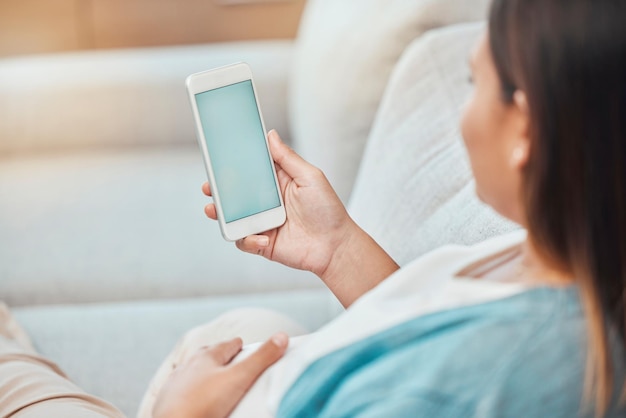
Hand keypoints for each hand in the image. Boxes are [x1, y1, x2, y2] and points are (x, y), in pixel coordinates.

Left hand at [152, 334, 287, 417]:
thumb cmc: (204, 403)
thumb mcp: (240, 378)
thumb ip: (261, 358)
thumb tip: (281, 336)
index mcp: (207, 356)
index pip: (227, 345)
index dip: (238, 345)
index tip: (242, 345)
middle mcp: (188, 366)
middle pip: (207, 356)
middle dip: (219, 357)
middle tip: (230, 360)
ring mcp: (176, 384)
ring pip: (192, 373)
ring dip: (203, 374)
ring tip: (213, 380)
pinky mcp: (167, 403)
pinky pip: (181, 392)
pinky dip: (191, 393)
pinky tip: (196, 400)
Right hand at [203, 130, 353, 277]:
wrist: (335, 246)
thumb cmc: (328, 210)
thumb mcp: (310, 177)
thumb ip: (288, 158)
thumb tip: (270, 135)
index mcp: (277, 182)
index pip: (250, 170)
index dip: (233, 165)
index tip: (218, 158)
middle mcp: (267, 202)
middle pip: (236, 194)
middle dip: (219, 190)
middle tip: (209, 186)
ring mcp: (263, 223)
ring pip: (234, 217)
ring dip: (221, 214)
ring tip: (214, 209)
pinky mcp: (263, 243)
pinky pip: (244, 241)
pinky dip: (248, 240)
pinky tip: (263, 239)